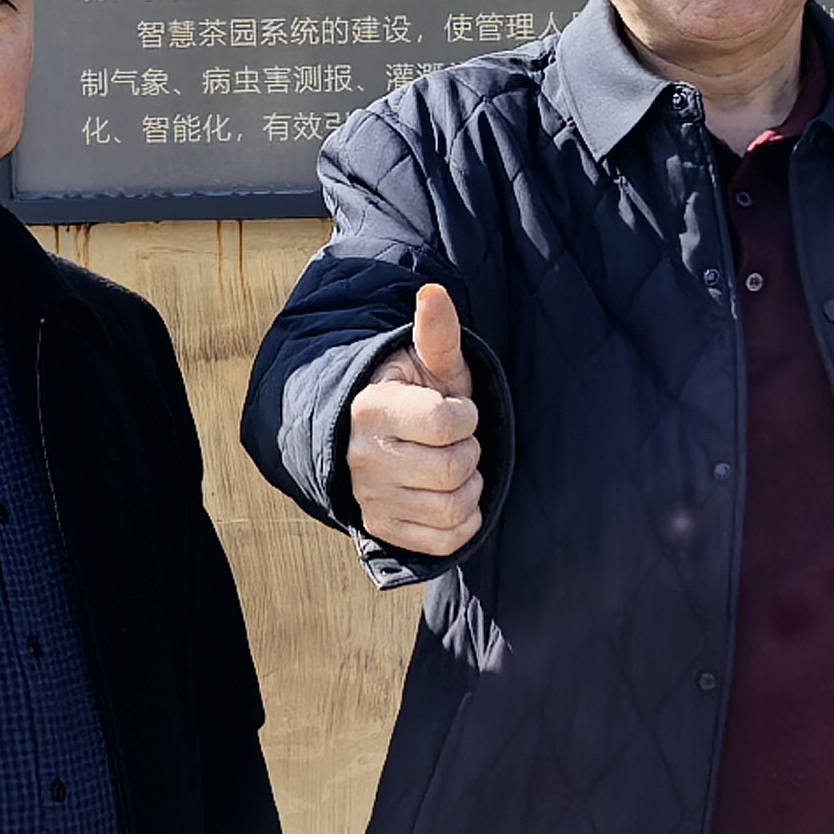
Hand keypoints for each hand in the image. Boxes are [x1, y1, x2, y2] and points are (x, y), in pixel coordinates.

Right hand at [346, 281, 483, 557]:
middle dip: (470, 452)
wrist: (377, 436)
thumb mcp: (429, 362)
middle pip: (454, 470)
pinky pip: (447, 540)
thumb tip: (433, 293)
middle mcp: (364, 457)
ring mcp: (370, 498)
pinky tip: (450, 495)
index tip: (457, 410)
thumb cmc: (415, 393)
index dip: (467, 416)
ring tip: (452, 465)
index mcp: (373, 409)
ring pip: (454, 507)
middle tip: (457, 441)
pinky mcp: (383, 529)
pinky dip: (464, 520)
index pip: (449, 423)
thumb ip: (437, 332)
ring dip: (468, 486)